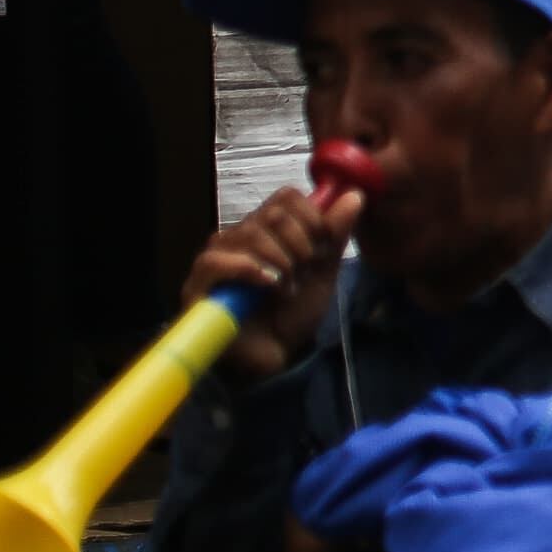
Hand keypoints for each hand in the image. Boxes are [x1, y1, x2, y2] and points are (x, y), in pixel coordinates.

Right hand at [183, 184, 365, 380]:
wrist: (275, 356)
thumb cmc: (292, 314)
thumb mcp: (322, 272)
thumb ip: (335, 234)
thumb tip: (354, 195)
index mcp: (266, 230)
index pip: (286, 196)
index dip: (312, 217)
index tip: (322, 248)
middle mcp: (237, 238)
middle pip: (272, 213)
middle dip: (300, 243)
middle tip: (304, 271)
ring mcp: (214, 260)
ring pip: (249, 233)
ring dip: (280, 262)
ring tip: (287, 288)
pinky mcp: (197, 286)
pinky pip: (216, 261)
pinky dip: (249, 270)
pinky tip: (269, 285)